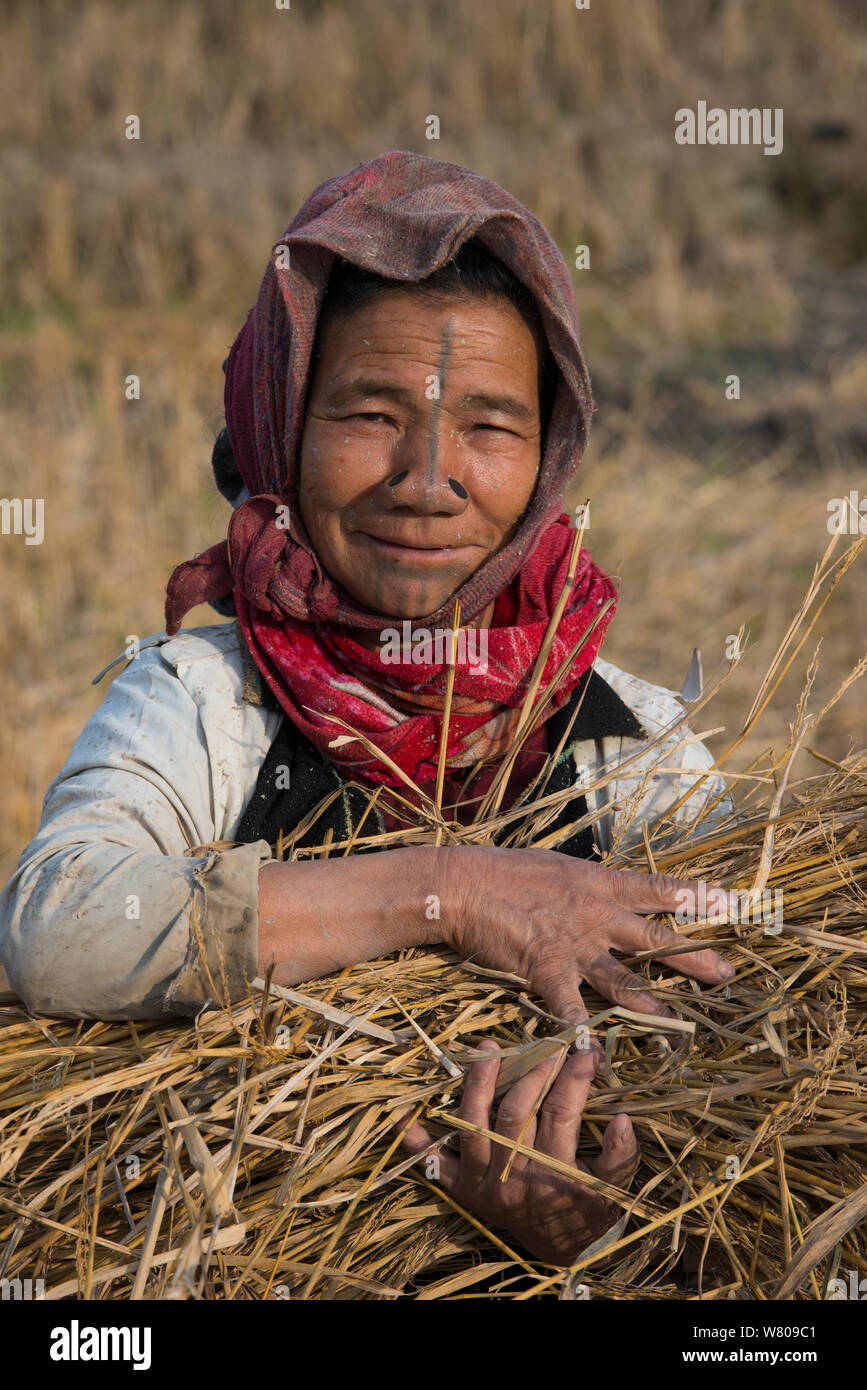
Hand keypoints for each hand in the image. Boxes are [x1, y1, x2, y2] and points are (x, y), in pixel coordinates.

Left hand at [400, 1039, 638, 1266]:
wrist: (560, 1250)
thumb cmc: (588, 1208)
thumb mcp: (614, 1188)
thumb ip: (620, 1155)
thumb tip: (621, 1119)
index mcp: (556, 1175)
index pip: (564, 1112)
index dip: (574, 1077)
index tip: (585, 1048)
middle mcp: (514, 1178)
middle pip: (515, 1112)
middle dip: (530, 1071)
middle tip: (544, 1043)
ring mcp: (483, 1183)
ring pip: (474, 1126)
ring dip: (477, 1085)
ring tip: (487, 1049)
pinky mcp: (462, 1189)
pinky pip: (434, 1165)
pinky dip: (416, 1141)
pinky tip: (402, 1115)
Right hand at [442, 846, 735, 1024]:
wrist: (462, 883)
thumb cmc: (503, 871)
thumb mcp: (555, 868)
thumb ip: (583, 885)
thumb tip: (600, 890)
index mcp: (599, 884)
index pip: (658, 889)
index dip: (697, 897)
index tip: (733, 903)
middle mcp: (595, 913)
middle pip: (655, 938)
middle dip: (693, 958)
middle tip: (726, 974)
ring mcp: (573, 944)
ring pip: (623, 978)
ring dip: (651, 1004)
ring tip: (677, 1025)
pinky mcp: (545, 969)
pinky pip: (569, 1009)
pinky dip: (582, 1034)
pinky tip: (596, 1057)